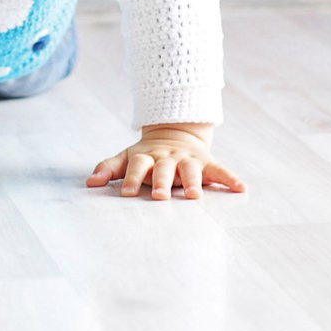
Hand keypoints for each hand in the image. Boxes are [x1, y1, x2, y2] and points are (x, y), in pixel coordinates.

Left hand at [86, 122, 244, 200]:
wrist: (176, 132)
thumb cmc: (147, 156)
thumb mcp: (127, 157)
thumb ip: (109, 168)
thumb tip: (89, 184)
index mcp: (147, 157)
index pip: (138, 166)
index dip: (133, 178)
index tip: (127, 193)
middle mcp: (168, 157)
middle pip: (164, 169)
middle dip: (162, 182)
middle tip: (160, 197)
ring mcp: (188, 159)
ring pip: (191, 170)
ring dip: (193, 181)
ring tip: (195, 196)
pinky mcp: (207, 163)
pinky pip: (220, 170)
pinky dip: (230, 179)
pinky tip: (241, 189)